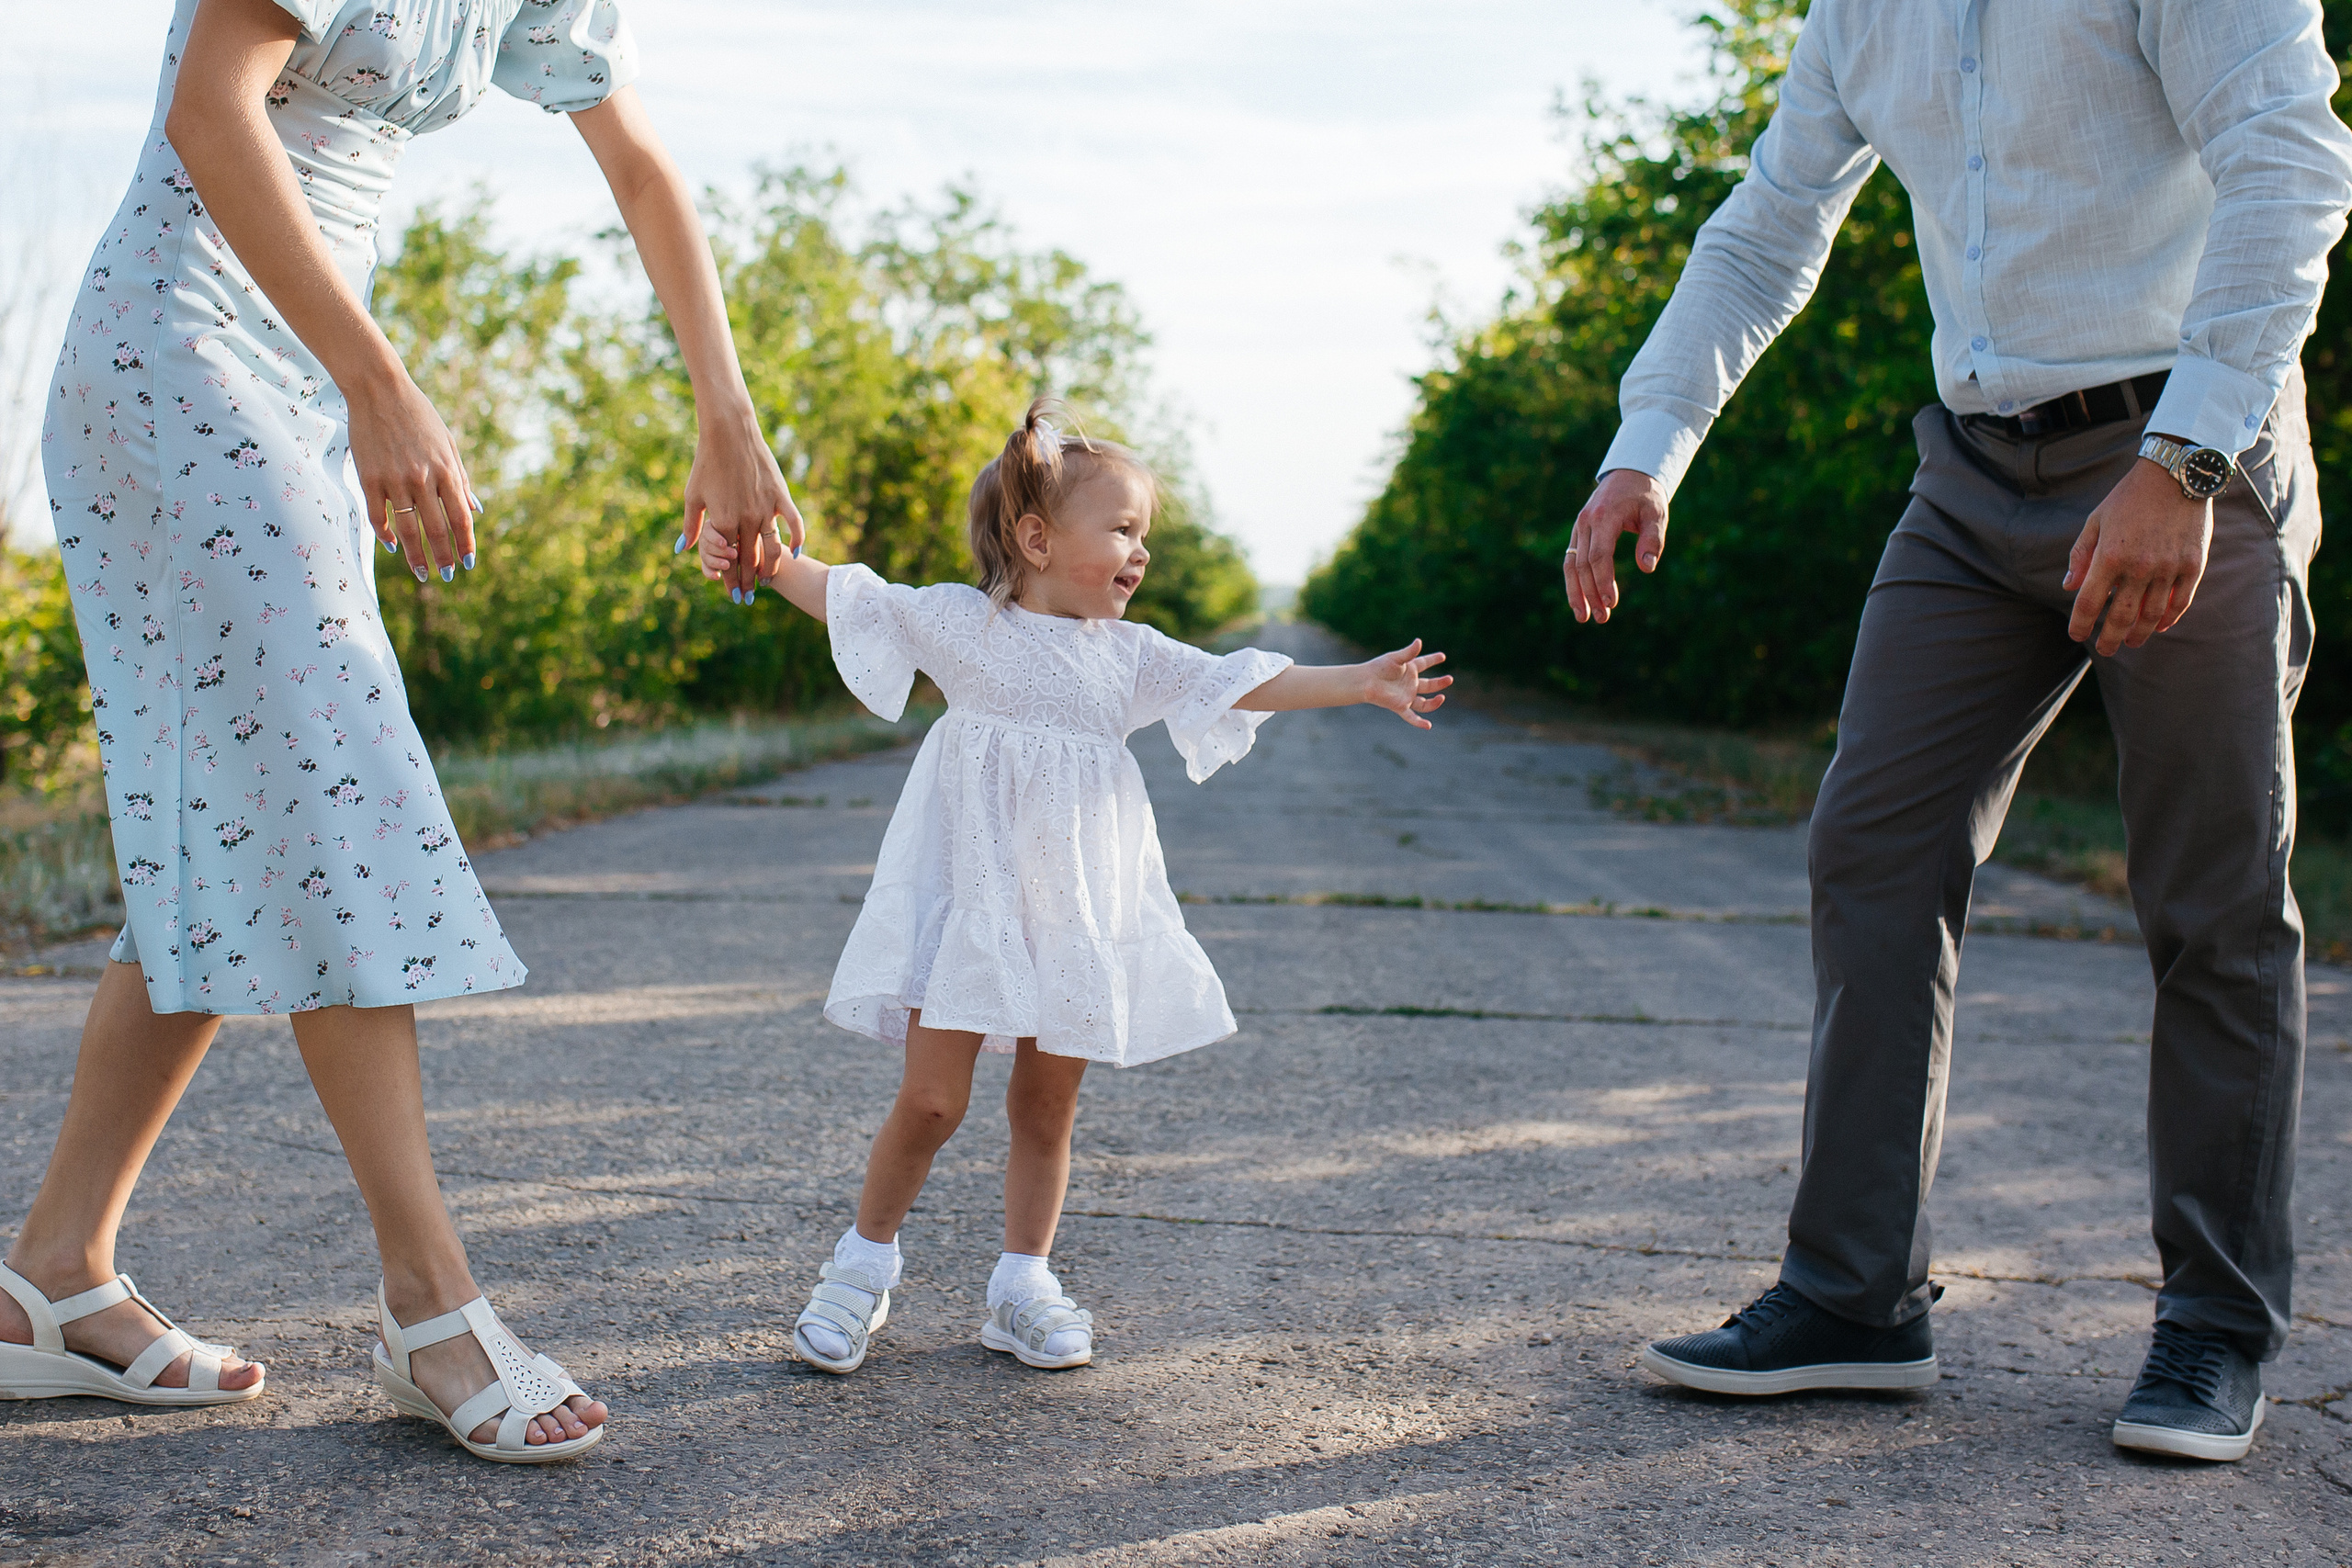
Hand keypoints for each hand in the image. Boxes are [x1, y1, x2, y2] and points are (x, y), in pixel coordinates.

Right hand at [346, 370, 476, 581]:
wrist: (379, 389)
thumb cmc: (419, 416)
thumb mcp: (448, 444)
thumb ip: (461, 479)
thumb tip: (474, 510)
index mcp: (446, 470)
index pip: (461, 518)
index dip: (466, 544)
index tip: (468, 563)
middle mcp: (423, 479)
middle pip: (436, 530)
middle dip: (443, 557)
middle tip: (446, 577)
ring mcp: (394, 480)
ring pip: (408, 529)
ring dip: (415, 556)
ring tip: (422, 574)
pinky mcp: (369, 477)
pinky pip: (379, 516)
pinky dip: (386, 535)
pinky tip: (392, 547)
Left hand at [678, 407, 801, 596]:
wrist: (729, 433)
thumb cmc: (706, 463)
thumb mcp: (693, 495)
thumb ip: (691, 526)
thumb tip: (683, 549)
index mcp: (723, 520)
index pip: (727, 560)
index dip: (728, 580)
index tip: (730, 594)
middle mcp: (746, 518)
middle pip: (749, 560)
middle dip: (747, 582)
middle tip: (747, 598)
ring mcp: (765, 508)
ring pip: (771, 549)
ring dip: (769, 569)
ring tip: (767, 582)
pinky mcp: (780, 496)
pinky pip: (794, 524)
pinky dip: (796, 541)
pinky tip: (794, 554)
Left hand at [1362, 640, 1451, 728]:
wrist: (1365, 681)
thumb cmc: (1378, 667)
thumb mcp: (1395, 658)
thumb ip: (1409, 652)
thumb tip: (1419, 641)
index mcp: (1409, 669)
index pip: (1424, 663)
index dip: (1433, 659)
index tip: (1442, 656)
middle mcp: (1410, 684)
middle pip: (1429, 685)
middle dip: (1440, 683)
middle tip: (1450, 679)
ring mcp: (1407, 696)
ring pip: (1424, 703)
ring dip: (1434, 702)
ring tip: (1442, 697)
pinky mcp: (1400, 706)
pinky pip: (1411, 716)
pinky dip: (1419, 722)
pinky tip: (1428, 726)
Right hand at [1564, 468, 1668, 623]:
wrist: (1629, 474)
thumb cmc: (1646, 495)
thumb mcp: (1657, 513)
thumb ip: (1653, 539)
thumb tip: (1647, 567)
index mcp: (1605, 516)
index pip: (1599, 555)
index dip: (1604, 581)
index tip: (1612, 602)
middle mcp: (1586, 522)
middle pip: (1583, 564)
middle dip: (1591, 593)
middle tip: (1604, 618)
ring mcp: (1579, 527)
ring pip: (1571, 565)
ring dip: (1577, 593)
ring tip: (1585, 617)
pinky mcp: (1578, 533)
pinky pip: (1571, 560)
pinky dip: (1574, 582)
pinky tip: (1580, 600)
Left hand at [2063, 454, 2212, 655]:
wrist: (2175, 474)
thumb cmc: (2128, 498)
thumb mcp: (2095, 521)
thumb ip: (2081, 555)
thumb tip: (2070, 588)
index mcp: (2109, 556)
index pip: (2088, 603)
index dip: (2080, 624)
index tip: (2077, 635)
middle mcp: (2139, 566)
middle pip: (2120, 616)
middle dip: (2110, 639)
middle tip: (2105, 650)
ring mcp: (2169, 567)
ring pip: (2151, 614)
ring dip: (2138, 633)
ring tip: (2130, 642)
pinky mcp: (2194, 564)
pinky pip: (2180, 601)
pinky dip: (2169, 618)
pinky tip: (2158, 627)